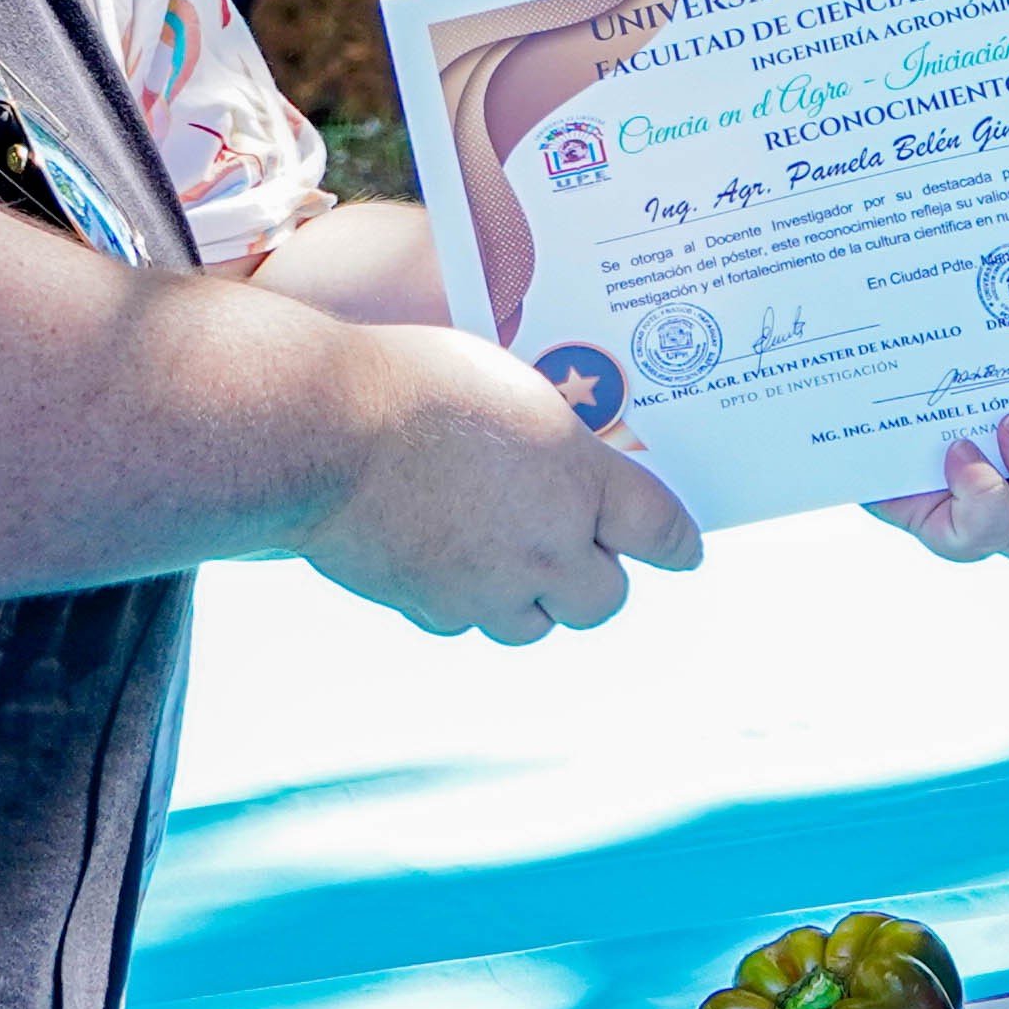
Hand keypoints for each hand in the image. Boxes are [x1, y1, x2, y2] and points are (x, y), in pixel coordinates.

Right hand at [292, 323, 702, 641]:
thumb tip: (570, 470)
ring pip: (535, 623)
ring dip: (530, 598)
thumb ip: (553, 442)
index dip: (677, 544)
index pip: (660, 530)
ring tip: (505, 558)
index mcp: (580, 477)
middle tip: (574, 550)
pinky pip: (465, 621)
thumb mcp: (510, 390)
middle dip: (594, 578)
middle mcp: (550, 544)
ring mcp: (490, 585)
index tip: (683, 552)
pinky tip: (442, 559)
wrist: (324, 430)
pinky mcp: (434, 606)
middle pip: (603, 599)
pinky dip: (462, 600)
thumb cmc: (414, 385)